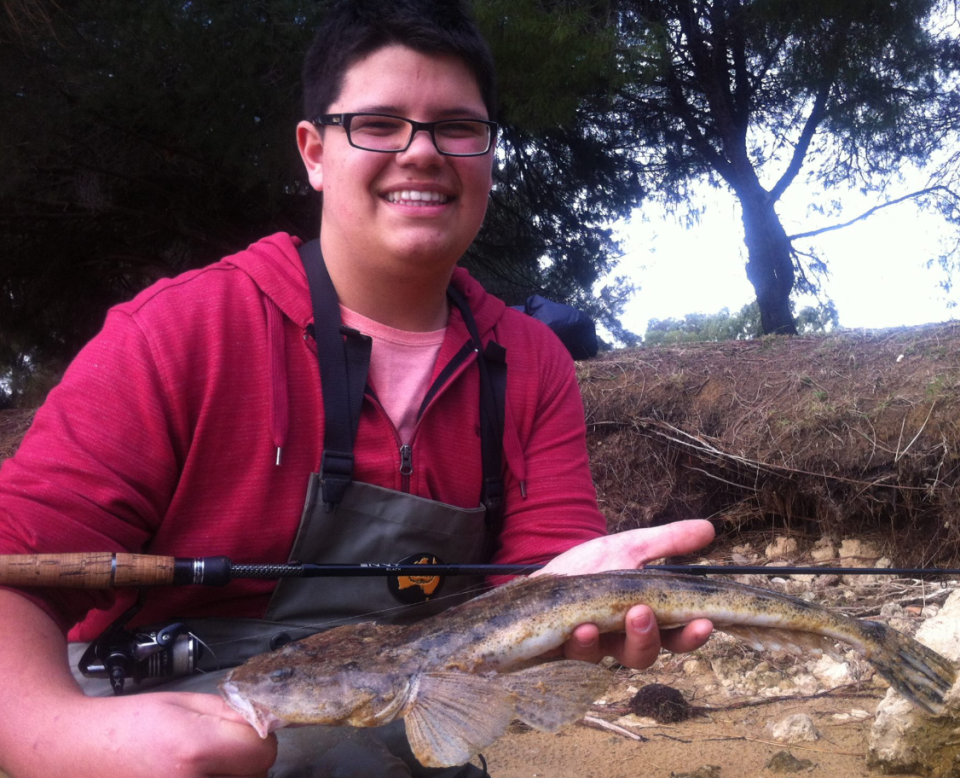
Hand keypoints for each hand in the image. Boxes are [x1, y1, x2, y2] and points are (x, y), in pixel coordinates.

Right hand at [9, 690, 276, 777]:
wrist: (74, 754)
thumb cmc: (127, 724)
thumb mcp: (184, 703)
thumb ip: (230, 714)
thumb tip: (267, 723)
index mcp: (192, 753)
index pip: (263, 752)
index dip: (256, 738)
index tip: (240, 732)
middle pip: (253, 776)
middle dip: (242, 761)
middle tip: (211, 751)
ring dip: (227, 775)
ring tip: (191, 766)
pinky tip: (183, 774)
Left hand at [535, 520, 715, 668]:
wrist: (538, 581)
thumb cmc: (586, 569)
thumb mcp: (628, 547)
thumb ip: (666, 542)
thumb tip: (710, 528)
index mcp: (642, 618)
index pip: (675, 635)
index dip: (691, 635)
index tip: (705, 623)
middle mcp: (620, 639)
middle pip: (645, 654)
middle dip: (651, 638)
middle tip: (645, 614)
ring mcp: (593, 648)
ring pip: (613, 659)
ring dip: (618, 638)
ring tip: (622, 615)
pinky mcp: (565, 651)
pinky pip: (577, 657)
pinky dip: (583, 643)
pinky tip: (582, 627)